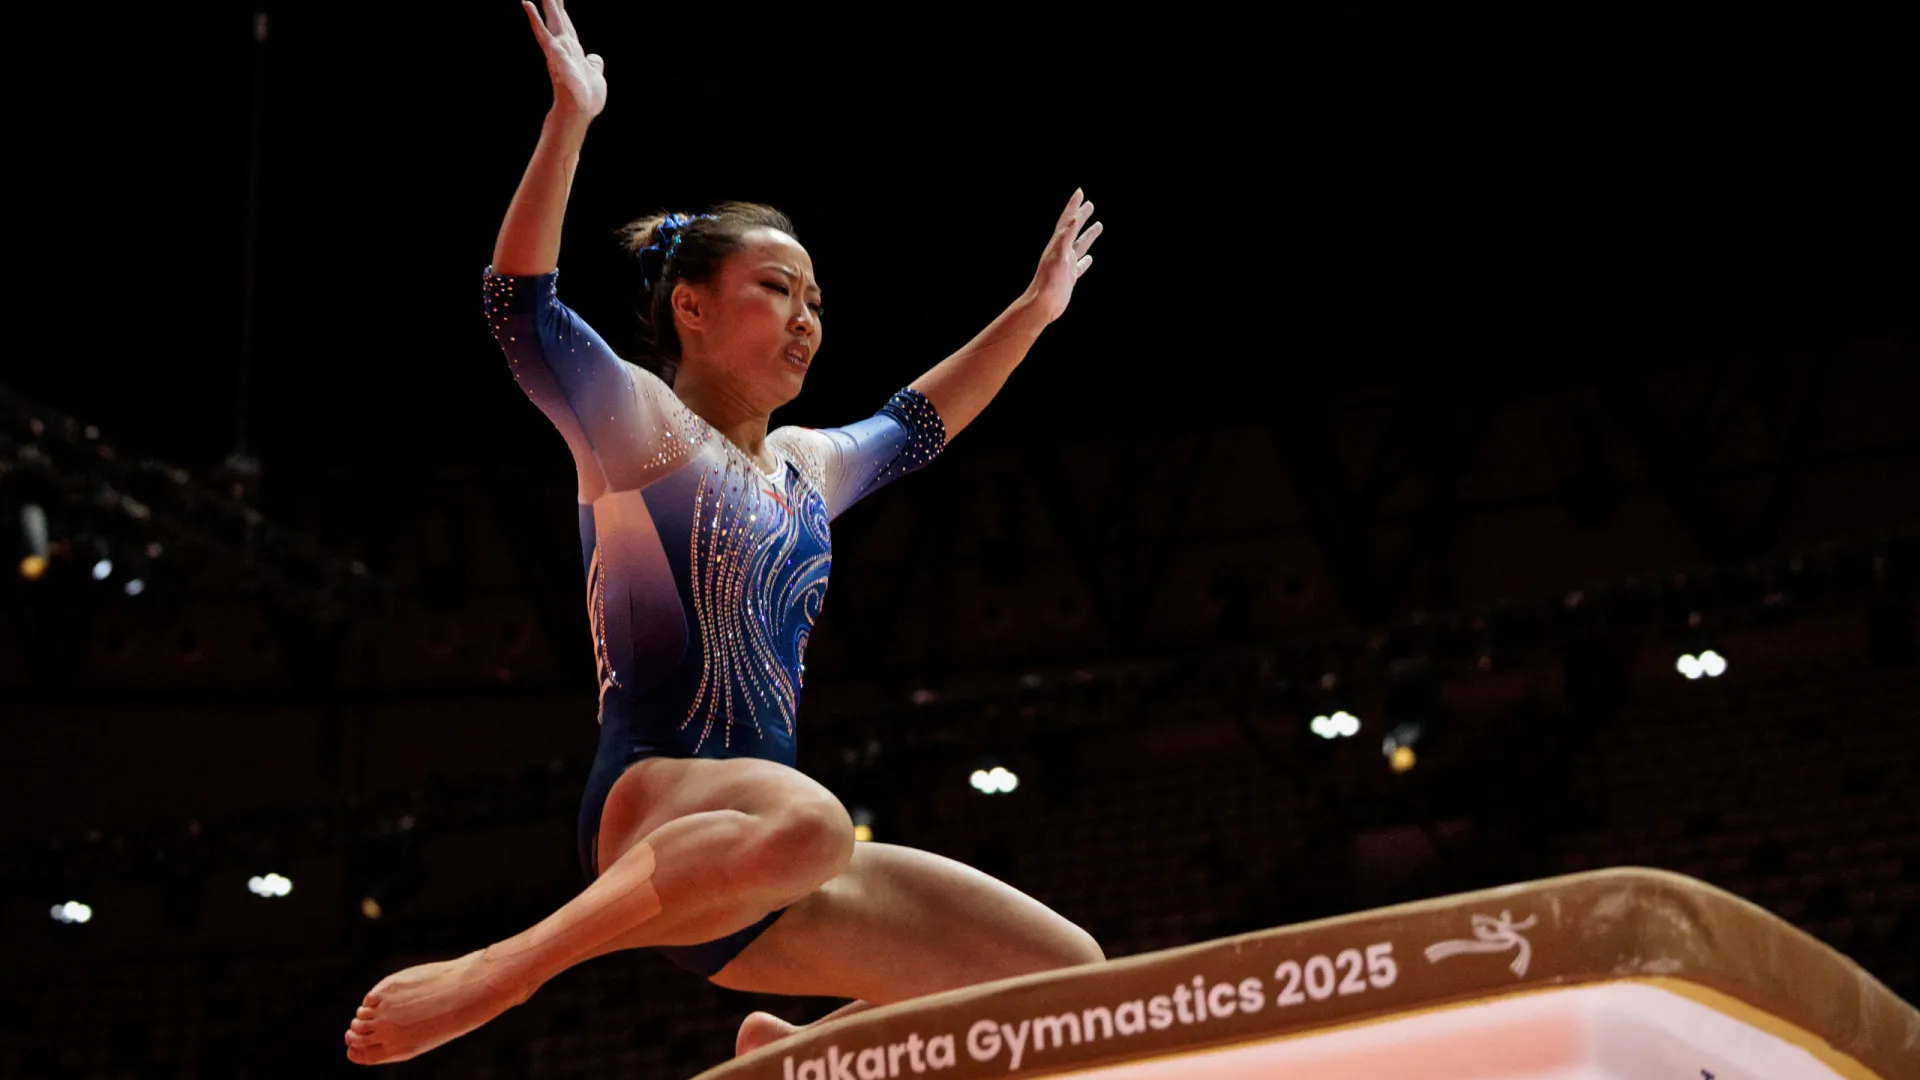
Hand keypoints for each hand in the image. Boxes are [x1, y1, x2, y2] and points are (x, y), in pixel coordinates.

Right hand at [521, 0, 605, 120]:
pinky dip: (534, 18)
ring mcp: (557, 49)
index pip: (567, 26)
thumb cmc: (586, 97)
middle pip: (558, 19)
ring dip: (544, 5)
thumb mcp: (596, 75)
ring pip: (549, 20)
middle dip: (553, 3)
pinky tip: (527, 3)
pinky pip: (542, 33)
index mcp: (573, 50)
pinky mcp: (554, 53)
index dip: (562, 12)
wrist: (581, 111)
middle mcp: (563, 47)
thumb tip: (594, 57)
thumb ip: (594, 64)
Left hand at [1025, 189, 1102, 323]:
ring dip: (1088, 235)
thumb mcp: (1057, 256)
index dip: (1073, 205)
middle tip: (1090, 204)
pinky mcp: (1069, 278)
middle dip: (1081, 216)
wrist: (1042, 304)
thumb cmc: (1048, 281)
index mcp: (1057, 244)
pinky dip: (1085, 260)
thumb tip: (1073, 218)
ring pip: (1079, 245)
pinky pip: (1080, 266)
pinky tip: (1089, 258)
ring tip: (1099, 225)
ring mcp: (1066, 265)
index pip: (1067, 220)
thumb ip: (1064, 237)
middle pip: (1073, 230)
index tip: (1080, 192)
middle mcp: (1061, 252)